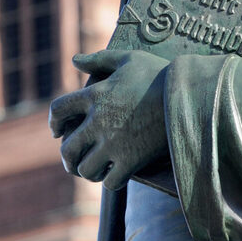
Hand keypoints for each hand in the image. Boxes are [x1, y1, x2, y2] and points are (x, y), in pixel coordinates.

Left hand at [49, 50, 168, 190]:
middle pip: (68, 148)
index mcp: (95, 95)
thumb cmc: (159, 73)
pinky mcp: (132, 160)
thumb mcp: (129, 59)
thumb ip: (100, 58)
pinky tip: (117, 175)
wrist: (188, 94)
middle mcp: (98, 121)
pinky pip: (110, 181)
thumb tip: (75, 60)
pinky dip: (110, 181)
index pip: (58, 110)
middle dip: (68, 157)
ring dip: (88, 171)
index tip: (57, 131)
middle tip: (73, 160)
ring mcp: (114, 143)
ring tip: (96, 169)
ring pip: (85, 169)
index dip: (54, 122)